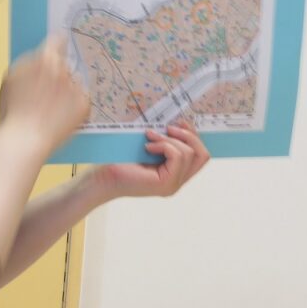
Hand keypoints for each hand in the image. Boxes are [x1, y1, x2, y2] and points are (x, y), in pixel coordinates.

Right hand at [0, 34, 90, 154]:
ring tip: (52, 108)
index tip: (59, 48)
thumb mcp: (11, 78)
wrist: (24, 140)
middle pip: (65, 65)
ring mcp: (76, 87)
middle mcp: (64, 70)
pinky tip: (60, 116)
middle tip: (47, 92)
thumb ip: (28, 63)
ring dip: (67, 91)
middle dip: (59, 74)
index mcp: (45, 59)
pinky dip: (74, 106)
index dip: (57, 44)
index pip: (58, 40)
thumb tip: (40, 57)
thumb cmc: (13, 111)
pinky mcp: (84, 104)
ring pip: (74, 83)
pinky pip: (81, 100)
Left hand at [93, 118, 210, 198]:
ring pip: (190, 153)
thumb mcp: (149, 145)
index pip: (201, 155)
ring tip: (150, 137)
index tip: (177, 123)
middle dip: (189, 136)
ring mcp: (173, 185)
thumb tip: (181, 122)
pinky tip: (148, 146)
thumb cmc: (120, 160)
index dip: (194, 136)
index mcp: (176, 173)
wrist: (102, 177)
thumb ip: (167, 139)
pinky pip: (178, 156)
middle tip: (168, 128)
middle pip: (203, 155)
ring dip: (170, 139)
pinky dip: (164, 145)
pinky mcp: (165, 184)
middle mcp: (178, 182)